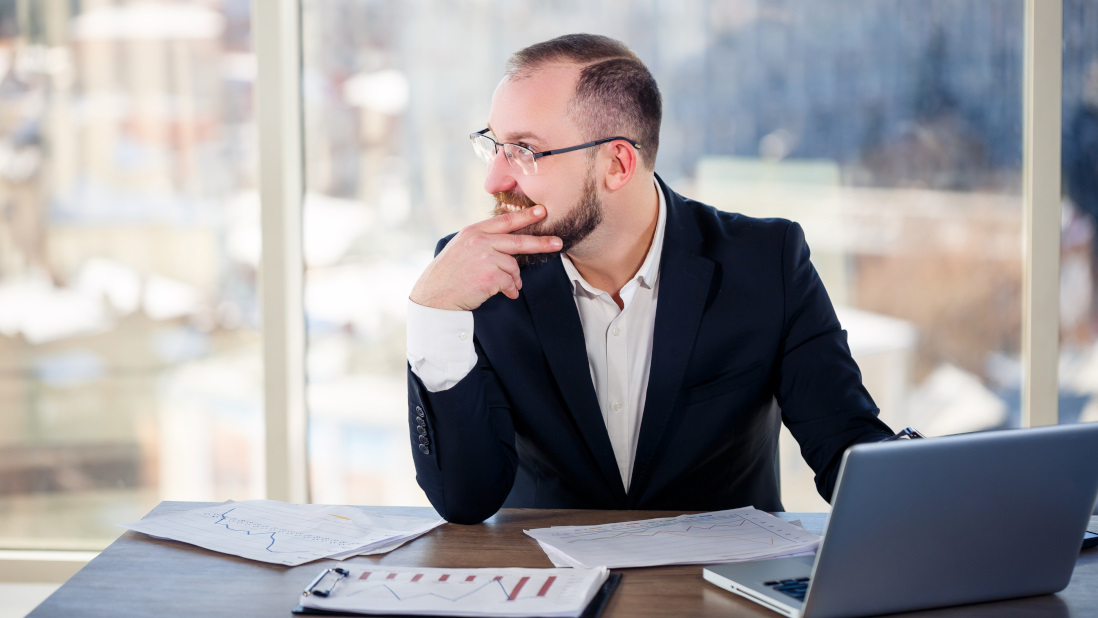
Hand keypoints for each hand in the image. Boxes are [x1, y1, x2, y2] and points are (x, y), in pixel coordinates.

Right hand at [409, 205, 561, 310]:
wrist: (435, 296)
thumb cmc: (450, 274)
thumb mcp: (462, 248)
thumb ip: (484, 241)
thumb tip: (510, 246)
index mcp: (474, 232)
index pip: (504, 221)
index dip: (525, 216)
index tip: (542, 211)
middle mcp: (480, 241)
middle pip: (518, 241)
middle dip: (541, 242)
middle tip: (558, 243)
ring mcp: (485, 259)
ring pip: (514, 267)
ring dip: (514, 279)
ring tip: (506, 287)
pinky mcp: (490, 277)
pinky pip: (511, 283)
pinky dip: (511, 290)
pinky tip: (504, 294)